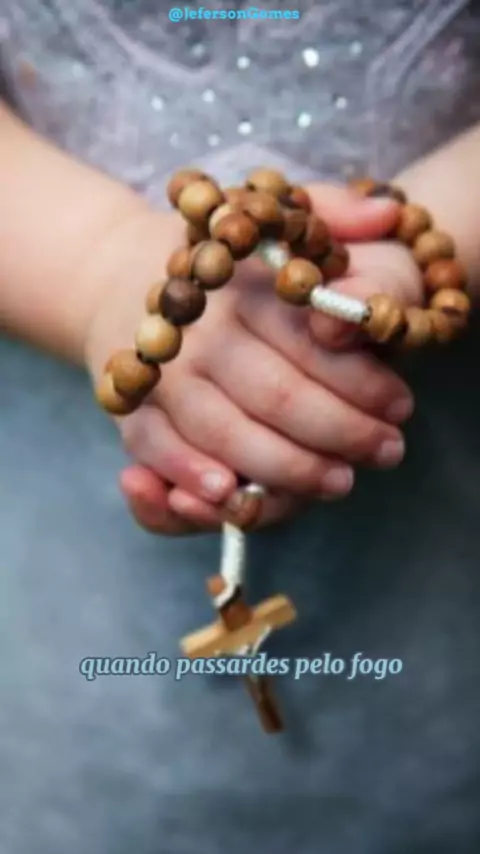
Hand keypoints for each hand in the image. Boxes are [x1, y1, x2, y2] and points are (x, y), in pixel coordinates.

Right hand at [84, 185, 413, 534]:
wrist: (117, 275)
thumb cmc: (219, 263)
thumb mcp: (276, 217)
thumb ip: (334, 214)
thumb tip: (388, 214)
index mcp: (242, 283)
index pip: (312, 341)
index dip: (363, 381)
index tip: (402, 405)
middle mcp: (200, 329)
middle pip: (277, 396)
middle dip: (341, 433)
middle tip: (387, 451)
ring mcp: (162, 374)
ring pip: (227, 433)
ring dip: (287, 469)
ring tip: (339, 482)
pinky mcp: (131, 410)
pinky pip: (160, 452)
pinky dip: (191, 477)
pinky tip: (233, 495)